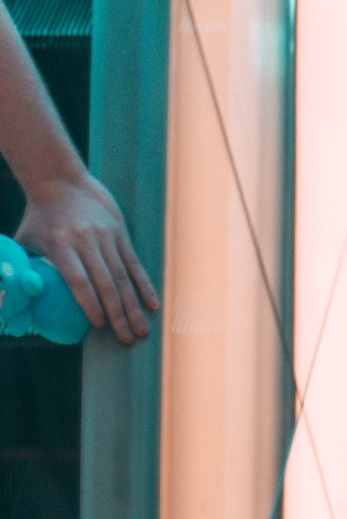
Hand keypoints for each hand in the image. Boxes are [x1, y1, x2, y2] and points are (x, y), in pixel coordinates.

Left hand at [15, 177, 157, 344]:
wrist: (59, 178)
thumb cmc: (40, 215)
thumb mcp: (26, 238)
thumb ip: (26, 266)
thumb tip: (21, 297)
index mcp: (61, 244)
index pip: (79, 281)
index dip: (90, 305)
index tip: (99, 325)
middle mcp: (85, 240)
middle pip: (105, 284)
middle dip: (118, 315)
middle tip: (126, 340)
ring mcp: (105, 236)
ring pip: (122, 277)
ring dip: (134, 306)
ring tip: (142, 331)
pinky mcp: (119, 232)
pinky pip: (134, 263)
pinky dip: (144, 285)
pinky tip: (152, 304)